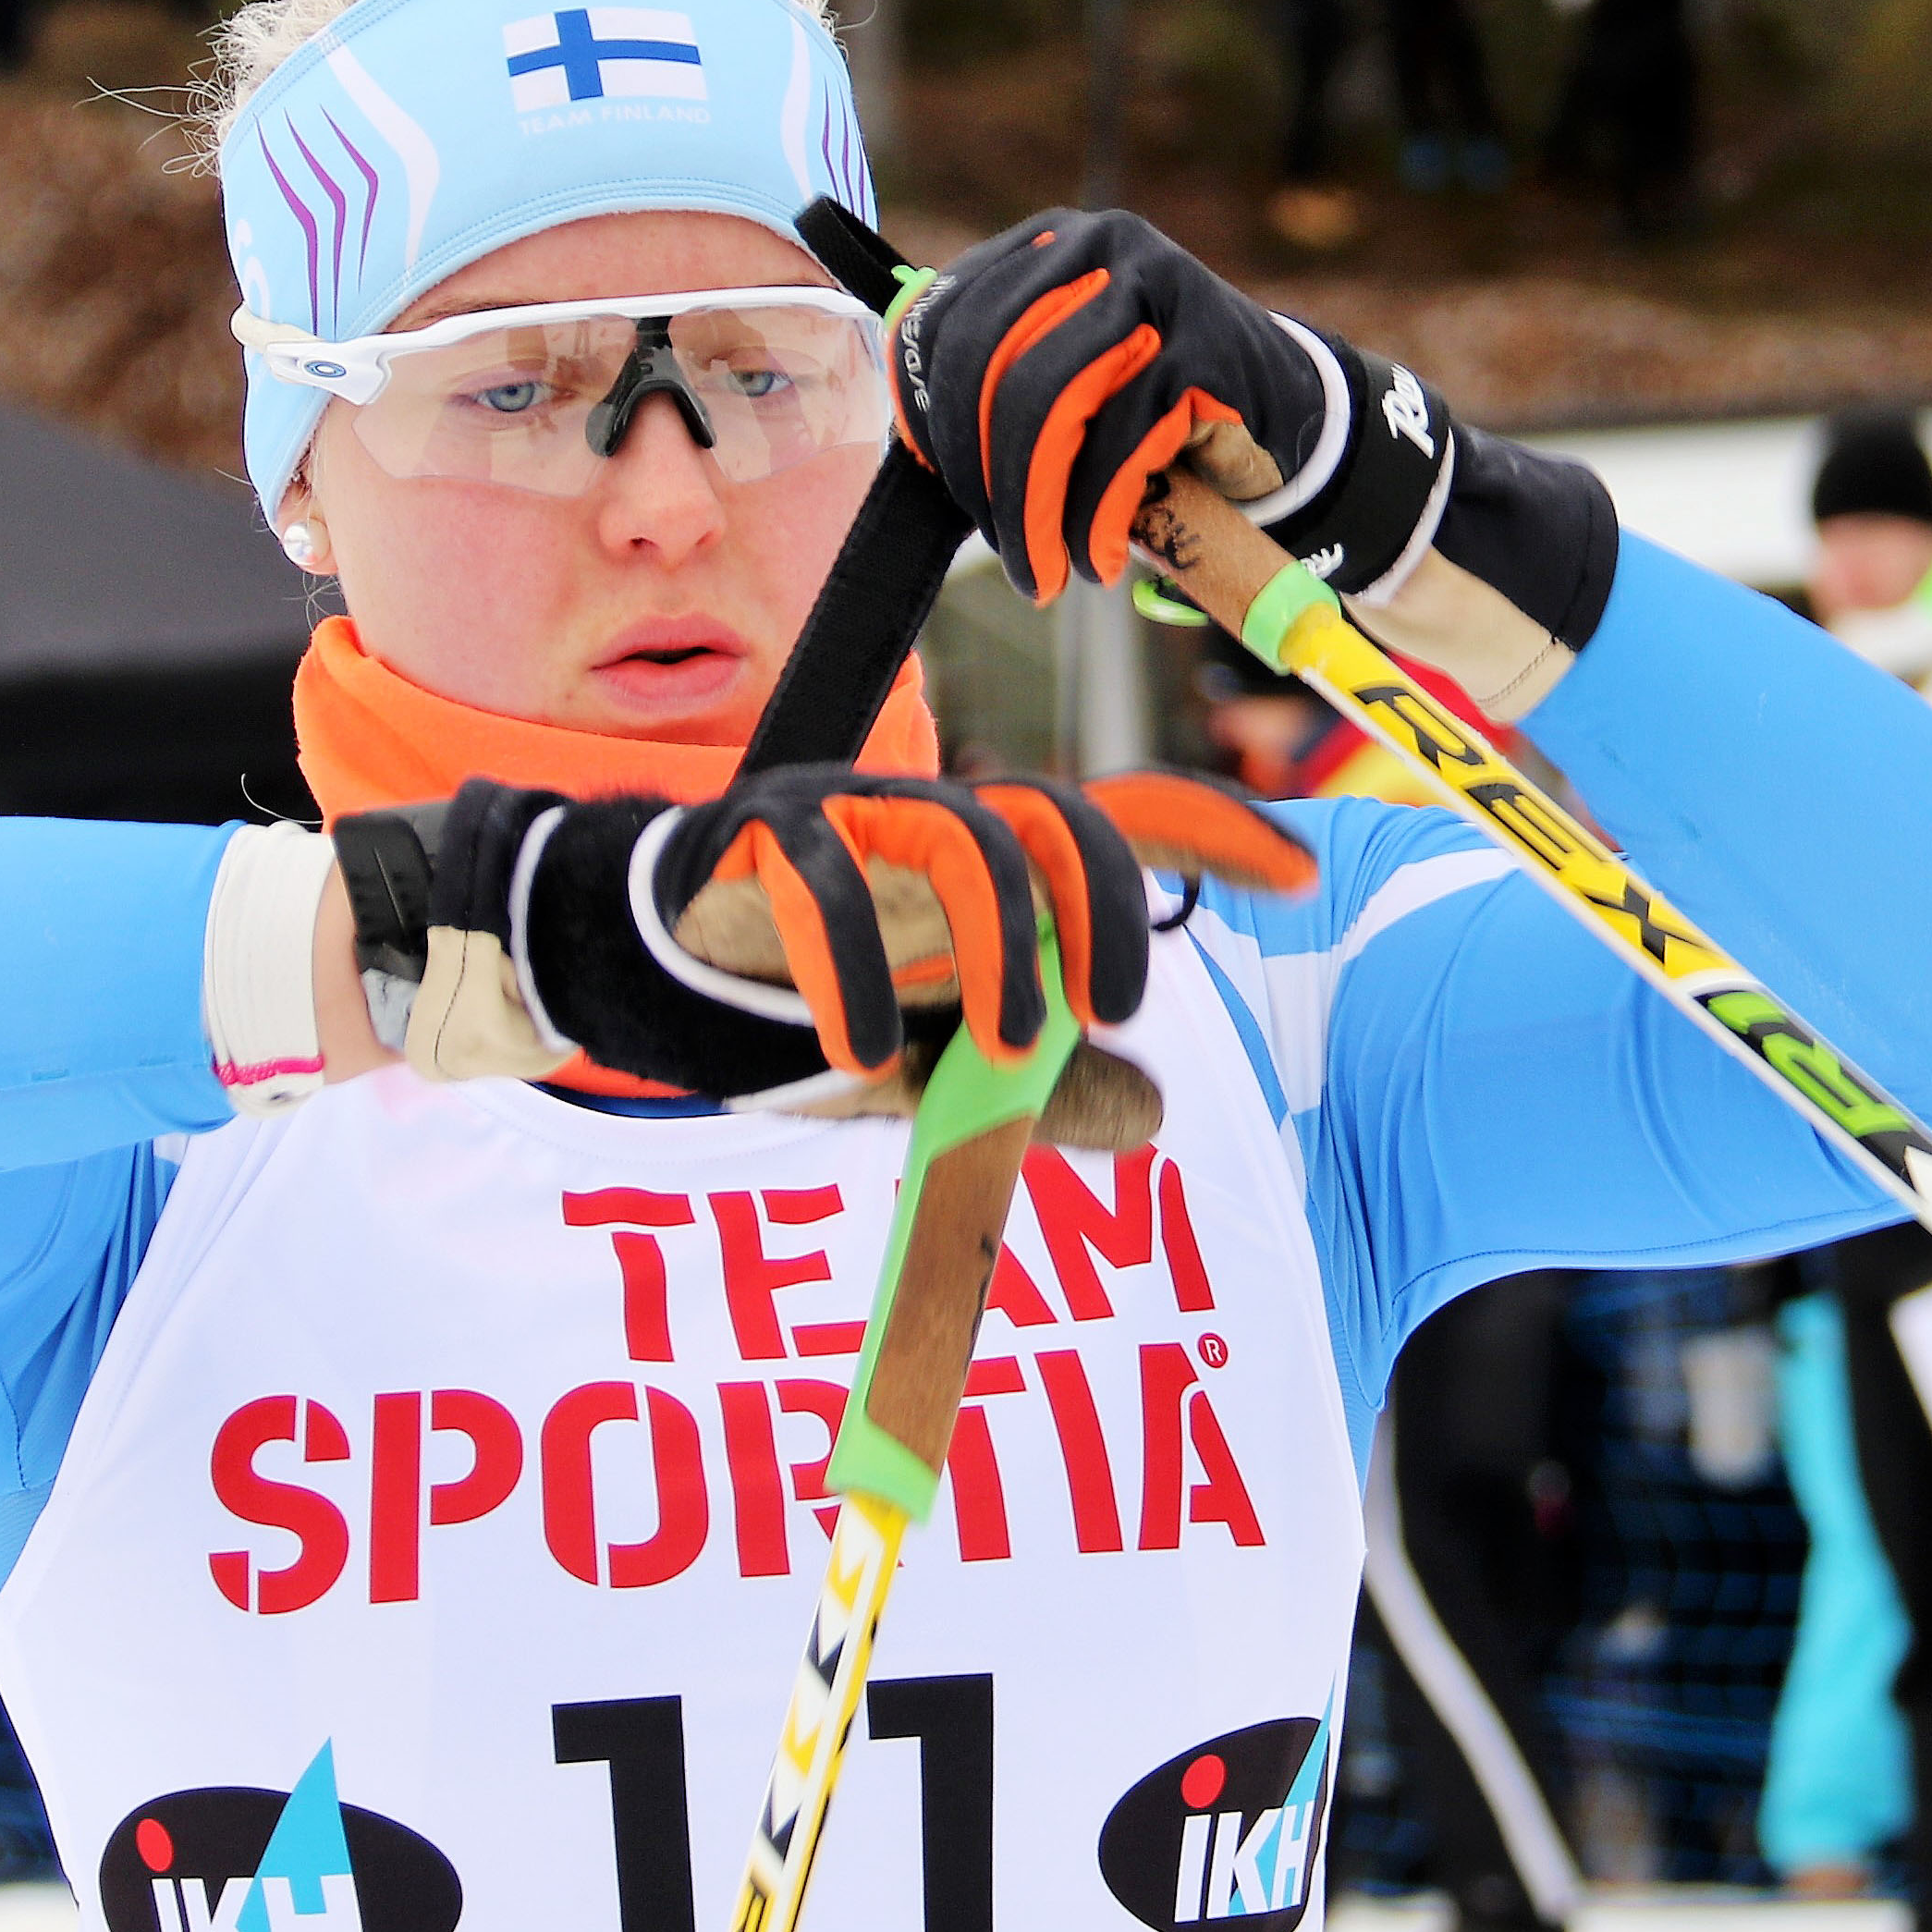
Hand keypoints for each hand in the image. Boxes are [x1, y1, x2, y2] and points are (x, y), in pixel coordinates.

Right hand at [349, 766, 1311, 1107]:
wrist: (624, 959)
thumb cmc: (794, 1002)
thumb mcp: (933, 1065)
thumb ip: (1033, 1088)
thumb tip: (1154, 1118)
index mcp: (982, 857)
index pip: (1119, 818)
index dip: (1214, 836)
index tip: (1307, 873)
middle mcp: (929, 814)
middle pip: (1055, 812)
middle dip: (1105, 903)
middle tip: (1113, 1006)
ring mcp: (845, 815)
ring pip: (959, 836)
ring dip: (1000, 943)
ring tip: (1016, 1041)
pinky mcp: (756, 836)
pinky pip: (820, 882)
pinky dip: (852, 969)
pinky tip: (863, 1052)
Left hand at [859, 201, 1619, 719]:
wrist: (1287, 427)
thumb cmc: (1153, 419)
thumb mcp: (1067, 389)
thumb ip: (994, 385)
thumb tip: (896, 419)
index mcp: (1048, 246)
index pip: (949, 323)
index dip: (929, 417)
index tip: (937, 489)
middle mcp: (1099, 247)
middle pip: (992, 368)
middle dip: (984, 481)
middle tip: (1005, 555)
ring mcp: (1156, 286)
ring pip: (1047, 405)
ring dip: (1035, 511)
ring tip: (1044, 573)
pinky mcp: (1202, 347)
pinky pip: (1119, 445)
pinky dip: (1095, 519)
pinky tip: (1096, 557)